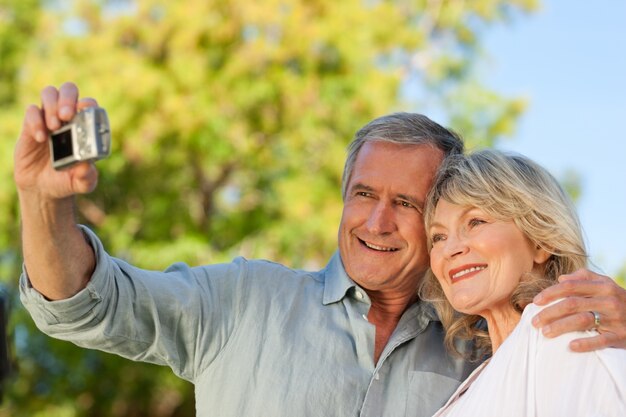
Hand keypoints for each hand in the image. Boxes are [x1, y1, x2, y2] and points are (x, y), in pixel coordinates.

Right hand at [14, 82, 99, 199]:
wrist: (42, 188)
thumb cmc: (67, 180)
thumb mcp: (81, 183)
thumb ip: (87, 177)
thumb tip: (86, 167)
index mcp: (85, 127)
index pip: (89, 105)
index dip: (88, 103)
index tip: (85, 110)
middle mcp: (68, 119)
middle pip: (69, 91)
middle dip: (68, 98)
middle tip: (66, 115)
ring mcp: (49, 119)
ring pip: (49, 93)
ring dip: (52, 104)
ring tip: (54, 126)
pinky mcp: (30, 126)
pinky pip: (31, 111)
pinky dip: (35, 120)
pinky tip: (41, 138)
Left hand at [532, 268, 625, 350]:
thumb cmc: (619, 300)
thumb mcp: (606, 284)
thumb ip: (584, 278)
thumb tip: (561, 278)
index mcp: (603, 286)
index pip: (570, 287)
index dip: (551, 293)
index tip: (536, 301)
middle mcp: (608, 300)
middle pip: (572, 304)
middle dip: (550, 312)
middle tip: (534, 321)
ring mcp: (615, 319)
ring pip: (582, 321)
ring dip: (560, 327)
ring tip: (544, 333)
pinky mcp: (621, 337)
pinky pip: (601, 340)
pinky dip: (586, 344)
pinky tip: (570, 346)